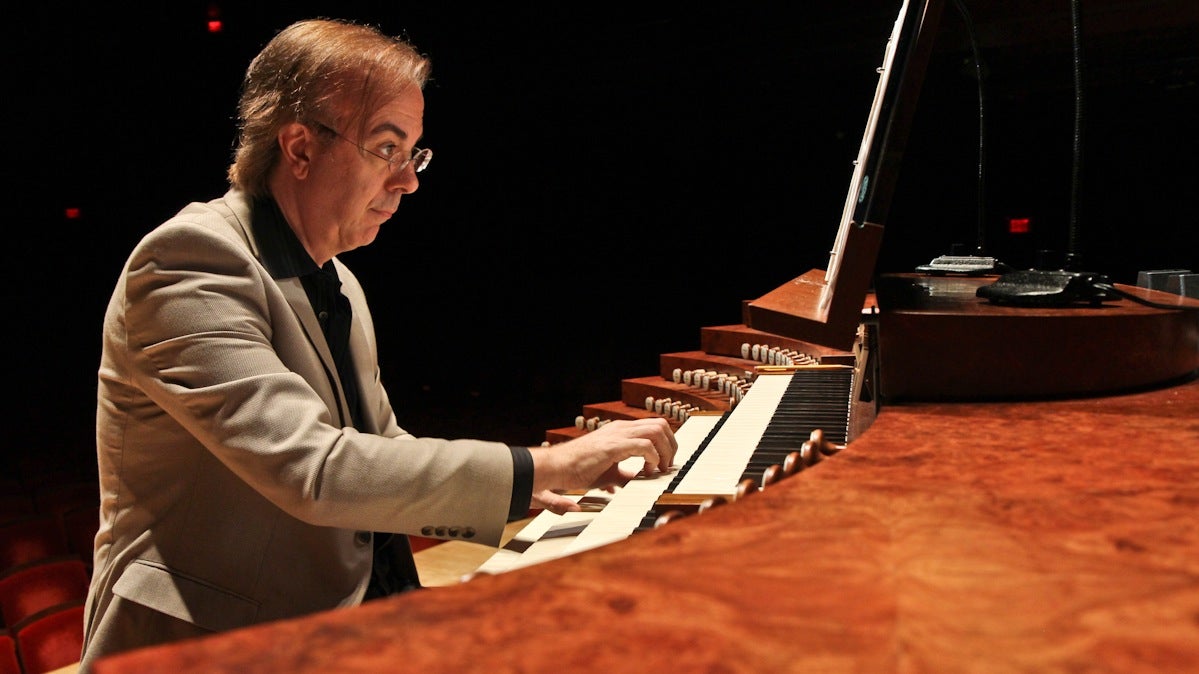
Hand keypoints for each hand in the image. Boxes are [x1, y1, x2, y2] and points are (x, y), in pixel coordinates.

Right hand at [528, 418, 676, 513]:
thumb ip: (624, 476)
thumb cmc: (577, 470)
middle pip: (661, 424)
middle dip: (671, 446)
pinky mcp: (614, 446)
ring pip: (657, 431)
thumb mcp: (608, 473)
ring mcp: (618, 435)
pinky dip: (653, 459)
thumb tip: (636, 482)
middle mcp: (621, 428)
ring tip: (659, 470)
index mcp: (620, 431)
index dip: (665, 444)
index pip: (654, 427)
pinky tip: (647, 472)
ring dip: (665, 452)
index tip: (665, 464)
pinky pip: (645, 446)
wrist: (557, 467)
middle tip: (667, 466)